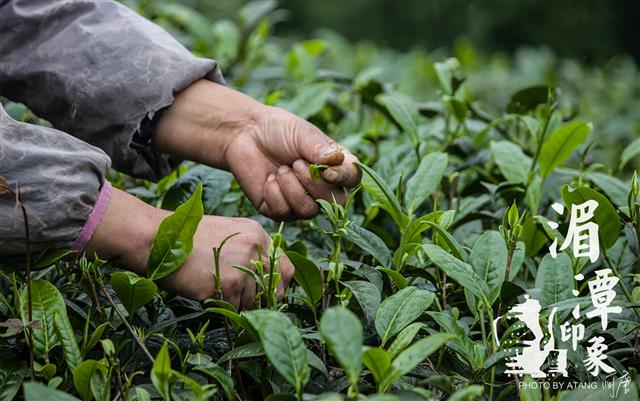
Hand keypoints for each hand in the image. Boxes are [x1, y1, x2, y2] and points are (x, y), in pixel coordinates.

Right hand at [85, 188, 293, 308]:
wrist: (158, 238)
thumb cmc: (186, 239)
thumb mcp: (226, 234)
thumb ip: (248, 251)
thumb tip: (264, 281)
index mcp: (258, 233)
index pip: (286, 267)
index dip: (279, 285)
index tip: (268, 294)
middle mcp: (256, 247)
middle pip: (276, 287)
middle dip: (264, 300)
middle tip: (247, 304)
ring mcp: (245, 265)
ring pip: (254, 301)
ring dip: (238, 304)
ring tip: (216, 291)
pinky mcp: (230, 283)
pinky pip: (235, 308)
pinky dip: (223, 307)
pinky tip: (207, 293)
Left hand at [153, 80, 360, 219]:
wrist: (244, 134)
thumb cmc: (278, 130)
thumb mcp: (302, 133)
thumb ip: (319, 148)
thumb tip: (336, 160)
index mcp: (334, 166)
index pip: (352, 179)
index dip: (344, 179)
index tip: (328, 171)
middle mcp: (322, 187)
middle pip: (335, 203)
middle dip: (314, 185)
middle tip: (296, 163)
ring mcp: (301, 201)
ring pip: (309, 211)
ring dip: (293, 189)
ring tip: (281, 169)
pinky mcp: (279, 210)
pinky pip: (284, 213)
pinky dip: (275, 194)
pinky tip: (268, 179)